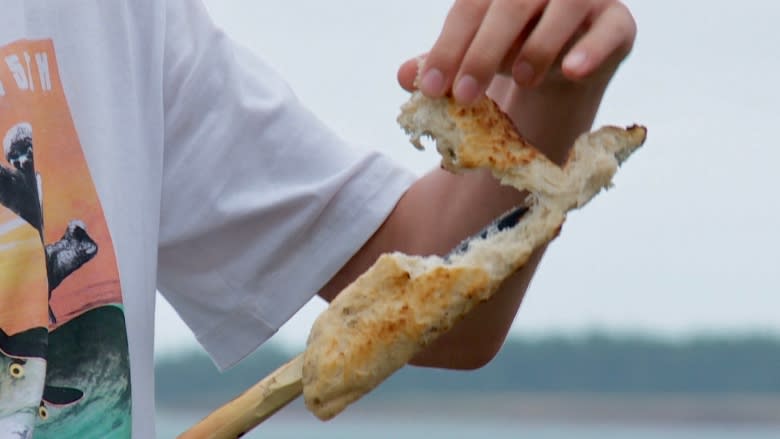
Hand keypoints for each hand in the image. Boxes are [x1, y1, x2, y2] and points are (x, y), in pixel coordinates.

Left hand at [398, 0, 635, 104]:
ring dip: (537, 45)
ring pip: (563, 7)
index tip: (430, 89)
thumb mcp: (473, 59)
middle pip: (510, 6)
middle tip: (463, 96)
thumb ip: (442, 63)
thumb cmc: (510, 52)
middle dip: (482, 53)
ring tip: (520, 80)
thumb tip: (402, 76)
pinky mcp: (618, 21)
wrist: (564, 64)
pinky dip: (591, 49)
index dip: (448, 47)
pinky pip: (611, 29)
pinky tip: (570, 71)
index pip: (469, 8)